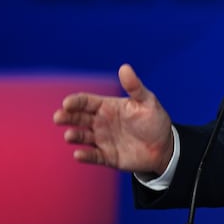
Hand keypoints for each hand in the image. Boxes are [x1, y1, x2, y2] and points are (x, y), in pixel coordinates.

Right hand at [53, 63, 174, 177]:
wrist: (164, 147)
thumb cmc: (154, 120)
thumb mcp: (147, 101)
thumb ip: (134, 87)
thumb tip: (125, 67)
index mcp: (108, 106)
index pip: (86, 102)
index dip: (75, 101)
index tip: (67, 103)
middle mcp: (101, 122)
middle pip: (79, 118)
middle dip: (67, 117)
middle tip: (58, 117)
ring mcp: (103, 139)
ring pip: (82, 136)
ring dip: (74, 136)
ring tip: (69, 136)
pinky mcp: (107, 156)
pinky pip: (93, 156)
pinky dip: (85, 156)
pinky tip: (78, 154)